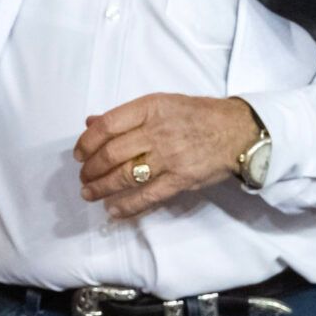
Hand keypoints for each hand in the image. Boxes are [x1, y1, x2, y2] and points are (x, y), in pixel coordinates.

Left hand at [74, 93, 262, 218]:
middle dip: (91, 168)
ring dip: (102, 187)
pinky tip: (113, 210)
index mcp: (149, 108)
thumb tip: (90, 123)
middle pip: (112, 153)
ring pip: (125, 175)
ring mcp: (169, 157)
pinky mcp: (181, 179)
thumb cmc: (196, 115)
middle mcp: (157, 132)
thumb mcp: (160, 104)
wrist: (238, 131)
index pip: (107, 125)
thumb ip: (125, 115)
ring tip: (89, 193)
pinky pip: (149, 195)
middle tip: (82, 177)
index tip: (78, 154)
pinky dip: (128, 205)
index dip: (86, 142)